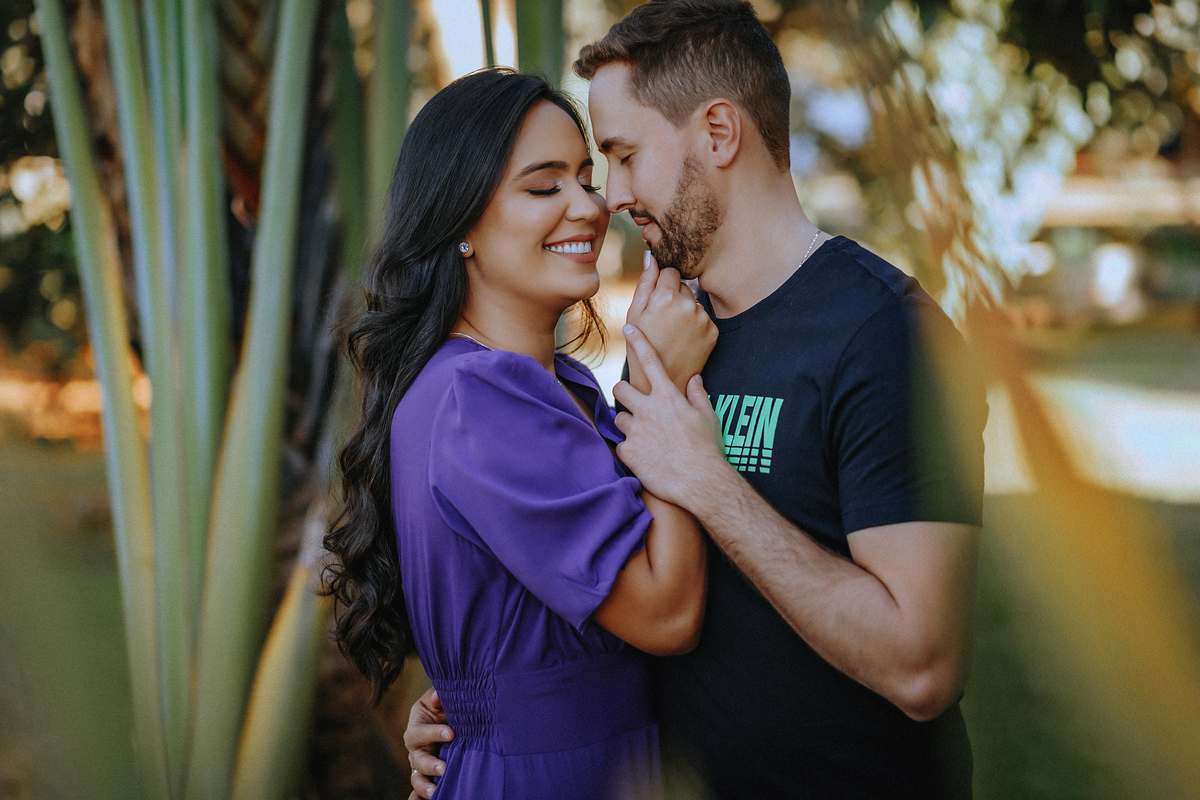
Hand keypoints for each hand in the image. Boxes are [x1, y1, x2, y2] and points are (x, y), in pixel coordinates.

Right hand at [404, 687, 451, 798]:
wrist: (453, 720)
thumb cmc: (444, 707)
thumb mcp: (440, 699)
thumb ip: (438, 697)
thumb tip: (437, 697)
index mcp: (416, 728)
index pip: (419, 733)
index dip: (432, 733)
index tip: (451, 734)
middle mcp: (416, 749)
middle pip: (416, 759)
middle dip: (429, 765)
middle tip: (444, 768)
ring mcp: (421, 765)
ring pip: (416, 778)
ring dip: (424, 786)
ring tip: (435, 792)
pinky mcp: (428, 776)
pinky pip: (419, 791)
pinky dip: (419, 798)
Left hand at [613, 324, 727, 506]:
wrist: (701, 483)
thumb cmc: (708, 450)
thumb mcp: (708, 417)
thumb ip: (697, 395)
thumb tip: (694, 379)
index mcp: (669, 397)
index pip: (650, 360)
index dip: (638, 341)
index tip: (628, 329)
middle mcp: (648, 409)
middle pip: (620, 387)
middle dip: (624, 393)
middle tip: (635, 404)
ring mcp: (636, 430)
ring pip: (620, 417)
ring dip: (630, 424)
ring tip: (648, 438)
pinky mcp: (628, 452)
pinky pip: (622, 444)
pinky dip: (631, 449)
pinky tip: (647, 457)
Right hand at [625, 252, 716, 393]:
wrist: (660, 380)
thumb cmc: (641, 346)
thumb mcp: (635, 313)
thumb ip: (645, 282)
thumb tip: (651, 256)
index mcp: (666, 297)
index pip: (670, 271)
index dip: (661, 285)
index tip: (656, 300)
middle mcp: (688, 305)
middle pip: (683, 285)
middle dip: (673, 297)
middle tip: (662, 320)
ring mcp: (703, 319)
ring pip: (693, 302)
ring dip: (685, 311)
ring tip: (672, 332)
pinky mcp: (713, 332)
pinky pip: (704, 318)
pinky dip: (695, 325)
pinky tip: (684, 339)